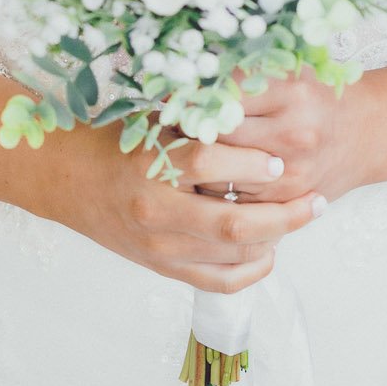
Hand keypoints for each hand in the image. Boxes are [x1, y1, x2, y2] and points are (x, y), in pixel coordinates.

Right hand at [18, 101, 325, 294]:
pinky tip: (269, 250)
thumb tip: (257, 104)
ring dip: (275, 240)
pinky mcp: (163, 268)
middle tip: (315, 202)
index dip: (252, 164)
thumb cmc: (120, 144)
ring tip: (299, 220)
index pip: (210, 163)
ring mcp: (159, 246)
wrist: (71, 181)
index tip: (279, 163)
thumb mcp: (154, 122)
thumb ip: (200, 119)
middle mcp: (155, 210)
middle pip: (232, 222)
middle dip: (284, 215)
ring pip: (232, 255)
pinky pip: (218, 281)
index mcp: (151, 164)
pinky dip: (251, 270)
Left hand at [183, 63, 385, 208]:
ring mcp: (293, 171)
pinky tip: (206, 178)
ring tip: (179, 154)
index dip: (191, 97)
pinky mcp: (289, 200)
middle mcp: (294, 131)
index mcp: (290, 89)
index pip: (222, 95)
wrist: (366, 133)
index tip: (172, 97)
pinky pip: (236, 201)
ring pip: (220, 175)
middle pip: (217, 135)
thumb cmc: (317, 95)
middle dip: (187, 132)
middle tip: (167, 127)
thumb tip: (182, 78)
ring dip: (194, 167)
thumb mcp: (287, 68)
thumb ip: (241, 70)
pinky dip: (216, 191)